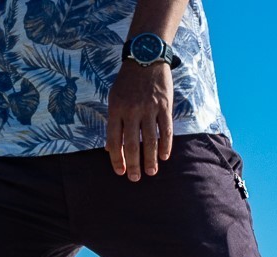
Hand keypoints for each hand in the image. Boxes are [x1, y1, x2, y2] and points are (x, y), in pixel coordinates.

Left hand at [105, 61, 172, 181]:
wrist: (146, 57)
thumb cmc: (127, 82)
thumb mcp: (113, 99)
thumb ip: (113, 123)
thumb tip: (110, 149)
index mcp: (116, 109)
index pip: (114, 140)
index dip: (116, 159)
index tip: (120, 172)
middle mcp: (132, 110)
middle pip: (132, 144)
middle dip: (133, 164)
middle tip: (135, 178)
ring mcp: (149, 108)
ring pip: (150, 140)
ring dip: (151, 159)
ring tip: (151, 172)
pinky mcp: (164, 105)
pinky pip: (166, 129)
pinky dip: (166, 145)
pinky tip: (164, 156)